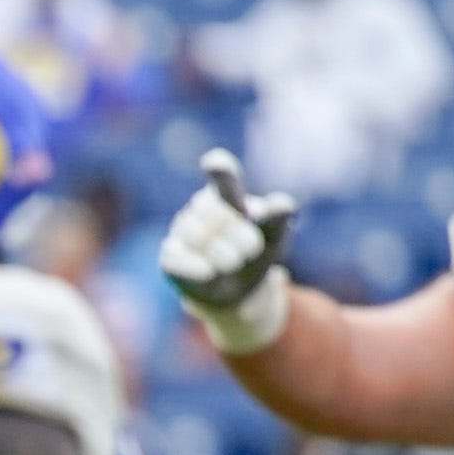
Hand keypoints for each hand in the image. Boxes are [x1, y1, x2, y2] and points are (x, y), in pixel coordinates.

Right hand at [159, 148, 298, 355]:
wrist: (235, 291)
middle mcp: (200, 207)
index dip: (220, 170)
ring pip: (198, 237)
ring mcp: (181, 230)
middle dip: (241, 237)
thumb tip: (285, 204)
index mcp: (226, 194)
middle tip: (252, 249)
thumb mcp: (273, 238)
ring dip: (223, 256)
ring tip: (232, 264)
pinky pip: (177, 259)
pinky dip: (196, 267)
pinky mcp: (168, 256)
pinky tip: (209, 272)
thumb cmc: (255, 255)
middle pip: (219, 215)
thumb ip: (277, 220)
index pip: (223, 177)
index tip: (213, 163)